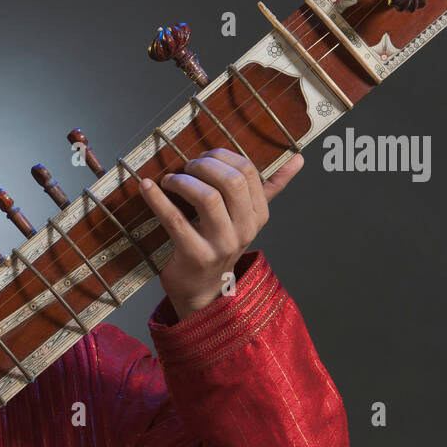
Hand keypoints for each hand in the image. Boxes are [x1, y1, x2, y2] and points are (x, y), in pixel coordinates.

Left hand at [138, 148, 302, 320]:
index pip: (248, 172)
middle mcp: (245, 229)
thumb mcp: (247, 219)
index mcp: (258, 215)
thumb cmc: (220, 245)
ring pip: (208, 198)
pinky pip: (176, 219)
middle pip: (231, 181)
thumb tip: (298, 159)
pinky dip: (158, 199)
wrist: (202, 290)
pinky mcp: (196, 255)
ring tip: (169, 180)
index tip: (203, 157)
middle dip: (204, 165)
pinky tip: (148, 186)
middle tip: (185, 167)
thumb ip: (270, 188)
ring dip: (183, 181)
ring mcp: (222, 244)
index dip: (221, 156)